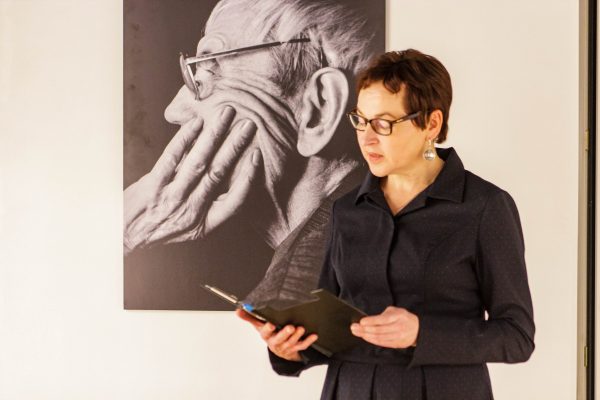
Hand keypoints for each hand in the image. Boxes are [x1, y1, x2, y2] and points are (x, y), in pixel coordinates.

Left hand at [124, 106, 261, 253]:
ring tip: (226, 115)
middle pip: (218, 173)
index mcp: (204, 223)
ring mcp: (171, 197)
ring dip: (214, 135)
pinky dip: (185, 138)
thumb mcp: (190, 225)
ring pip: (199, 162)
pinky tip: (196, 123)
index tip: (257, 156)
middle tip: (248, 125)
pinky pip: (172, 158)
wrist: (124, 236)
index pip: (235, 201)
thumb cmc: (159, 227)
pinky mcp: (152, 186)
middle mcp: (191, 211)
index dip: (248, 178)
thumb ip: (207, 200)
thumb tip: (224, 170)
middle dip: (235, 146)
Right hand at [235, 309, 317, 361]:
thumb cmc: (270, 334)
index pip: (265, 332)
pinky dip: (308, 340)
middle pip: (280, 339)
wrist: (279, 349)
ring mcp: (286, 346)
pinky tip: (313, 335)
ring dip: (297, 336)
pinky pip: (302, 346)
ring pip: (291, 342)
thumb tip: (238, 311)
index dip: (268, 328)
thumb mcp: (259, 326)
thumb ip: (250, 317)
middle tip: (290, 327)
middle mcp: (276, 342)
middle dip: (285, 333)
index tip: (271, 324)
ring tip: (300, 328)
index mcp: (266, 335)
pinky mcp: (295, 348)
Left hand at [350, 306, 418, 348]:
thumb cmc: (403, 318)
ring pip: (379, 338)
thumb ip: (383, 314)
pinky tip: (365, 337)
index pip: (382, 320)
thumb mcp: (395, 311)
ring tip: (357, 332)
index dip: (371, 321)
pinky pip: (382, 343)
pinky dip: (371, 340)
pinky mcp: (396, 344)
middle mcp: (398, 327)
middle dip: (364, 329)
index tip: (361, 321)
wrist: (417, 330)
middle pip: (378, 330)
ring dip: (366, 335)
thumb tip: (369, 320)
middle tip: (354, 327)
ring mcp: (398, 337)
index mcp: (398, 316)